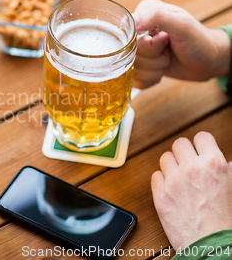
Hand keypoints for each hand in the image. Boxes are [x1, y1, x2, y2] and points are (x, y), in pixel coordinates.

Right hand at [133, 0, 229, 88]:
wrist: (209, 61)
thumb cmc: (199, 40)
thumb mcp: (181, 24)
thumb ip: (156, 17)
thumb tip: (131, 21)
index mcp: (143, 12)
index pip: (127, 34)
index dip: (145, 44)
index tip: (164, 41)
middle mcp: (137, 30)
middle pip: (129, 54)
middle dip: (153, 58)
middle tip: (168, 50)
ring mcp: (136, 49)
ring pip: (132, 69)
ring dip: (155, 68)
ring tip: (168, 58)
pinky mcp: (139, 66)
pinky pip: (135, 80)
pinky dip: (151, 79)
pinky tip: (162, 70)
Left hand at [151, 132, 231, 249]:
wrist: (210, 243)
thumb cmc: (223, 218)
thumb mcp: (231, 187)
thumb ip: (223, 170)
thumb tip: (219, 159)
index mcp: (214, 163)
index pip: (201, 137)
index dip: (200, 145)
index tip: (198, 152)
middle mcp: (192, 167)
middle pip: (179, 143)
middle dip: (183, 154)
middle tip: (187, 166)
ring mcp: (173, 180)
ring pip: (165, 158)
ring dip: (171, 166)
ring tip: (179, 180)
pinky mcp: (159, 193)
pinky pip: (155, 175)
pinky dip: (161, 181)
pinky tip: (171, 191)